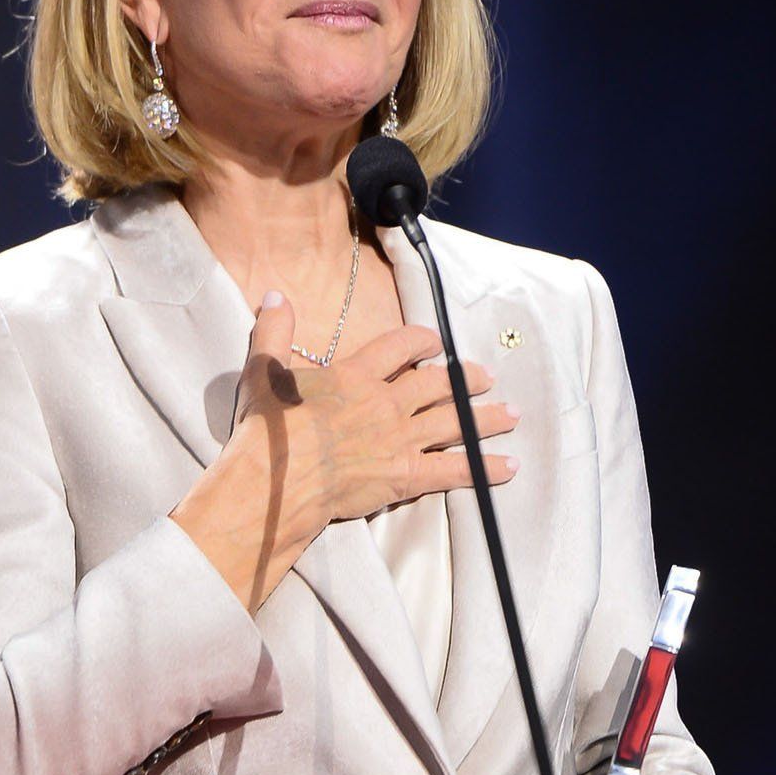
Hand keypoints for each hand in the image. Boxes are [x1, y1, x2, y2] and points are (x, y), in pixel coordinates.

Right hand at [234, 292, 519, 536]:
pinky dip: (483, 469)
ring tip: (511, 414)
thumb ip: (273, 332)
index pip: (400, 346)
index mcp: (356, 375)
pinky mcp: (406, 476)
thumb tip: (274, 295)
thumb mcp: (264, 372)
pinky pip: (454, 470)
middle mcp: (386, 402)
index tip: (436, 343)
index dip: (422, 341)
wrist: (277, 479)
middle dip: (466, 379)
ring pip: (455, 422)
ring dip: (487, 418)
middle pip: (438, 384)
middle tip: (486, 377)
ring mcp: (400, 439)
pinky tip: (507, 467)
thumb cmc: (268, 429)